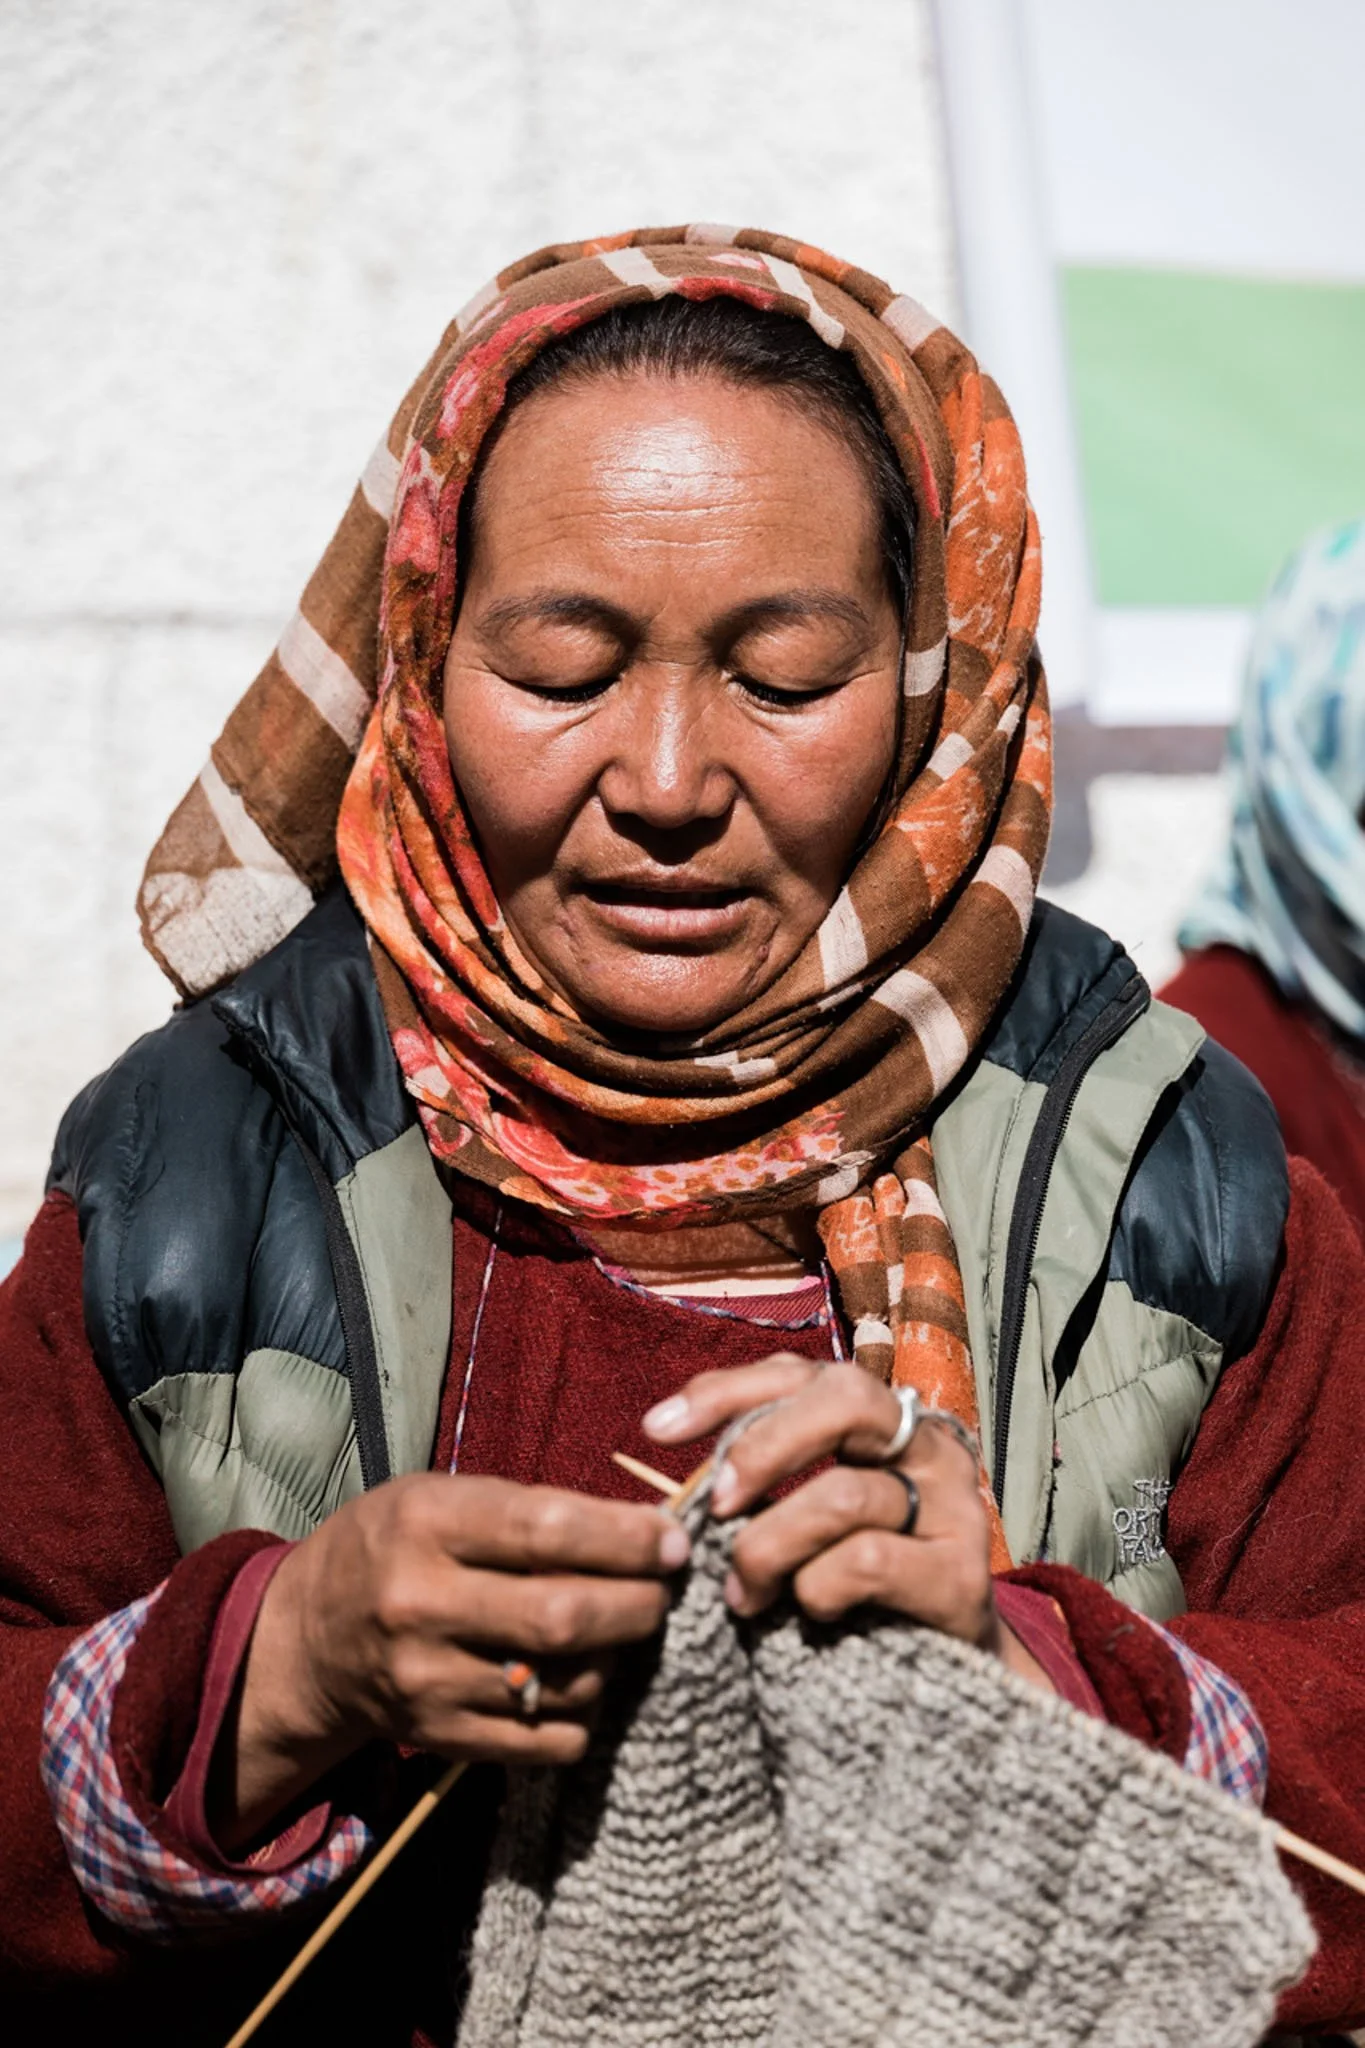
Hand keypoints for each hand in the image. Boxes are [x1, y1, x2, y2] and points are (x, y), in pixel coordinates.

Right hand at [219, 1474, 686, 1847]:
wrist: (309, 1639)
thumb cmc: (395, 1546)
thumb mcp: (442, 1498)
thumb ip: (532, 1511)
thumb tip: (645, 1531)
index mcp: (426, 1523)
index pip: (549, 1530)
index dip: (628, 1538)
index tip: (673, 1542)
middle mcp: (421, 1604)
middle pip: (564, 1617)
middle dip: (639, 1605)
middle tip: (663, 1592)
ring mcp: (430, 1681)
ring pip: (567, 1683)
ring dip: (616, 1659)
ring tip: (616, 1631)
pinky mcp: (442, 1739)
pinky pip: (550, 1741)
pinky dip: (585, 1713)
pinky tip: (577, 1680)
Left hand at [643, 1355, 1052, 1689]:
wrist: (938, 1684)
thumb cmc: (846, 1589)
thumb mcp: (797, 1519)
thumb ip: (755, 1479)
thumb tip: (675, 1460)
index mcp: (880, 1420)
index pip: (802, 1374)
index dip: (726, 1391)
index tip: (656, 1430)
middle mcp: (926, 1446)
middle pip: (844, 1399)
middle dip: (763, 1447)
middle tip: (715, 1503)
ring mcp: (952, 1508)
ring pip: (842, 1495)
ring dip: (769, 1548)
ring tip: (743, 1594)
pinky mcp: (960, 1577)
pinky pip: (865, 1562)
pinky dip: (815, 1589)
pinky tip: (808, 1613)